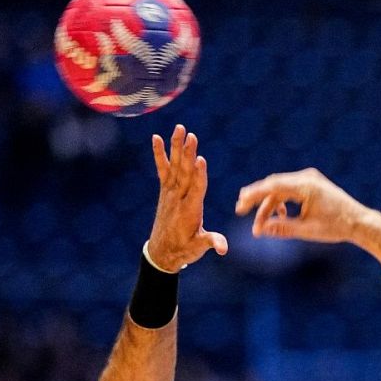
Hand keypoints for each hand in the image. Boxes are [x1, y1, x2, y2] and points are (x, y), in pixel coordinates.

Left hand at [145, 125, 227, 271]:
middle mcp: (178, 198)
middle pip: (184, 173)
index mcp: (190, 210)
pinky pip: (162, 170)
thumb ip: (211, 242)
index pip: (196, 189)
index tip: (200, 159)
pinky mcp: (165, 191)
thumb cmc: (185, 249)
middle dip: (187, 154)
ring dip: (176, 147)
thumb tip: (223, 249)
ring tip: (179, 128)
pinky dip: (159, 154)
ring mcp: (170, 193)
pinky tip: (156, 138)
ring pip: (175, 166)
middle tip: (191, 135)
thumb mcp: (199, 247)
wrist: (162, 252)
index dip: (198, 174)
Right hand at [235, 168, 375, 243]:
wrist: (359, 222)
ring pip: (280, 189)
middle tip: (240, 210)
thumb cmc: (336, 227)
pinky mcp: (312, 184)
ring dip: (270, 205)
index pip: (272, 186)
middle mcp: (307, 177)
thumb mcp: (307, 231)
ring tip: (261, 224)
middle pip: (273, 185)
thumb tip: (260, 230)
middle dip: (257, 199)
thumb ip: (282, 229)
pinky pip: (290, 190)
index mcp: (306, 185)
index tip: (240, 205)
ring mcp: (310, 179)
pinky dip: (281, 202)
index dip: (253, 195)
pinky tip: (280, 217)